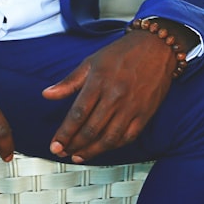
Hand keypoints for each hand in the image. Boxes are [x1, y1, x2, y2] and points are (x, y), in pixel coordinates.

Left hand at [42, 23, 189, 162]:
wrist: (156, 47)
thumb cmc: (122, 53)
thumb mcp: (91, 62)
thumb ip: (69, 82)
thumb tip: (47, 94)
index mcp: (99, 82)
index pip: (78, 114)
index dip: (64, 133)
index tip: (55, 145)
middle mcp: (115, 96)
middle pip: (91, 129)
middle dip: (74, 145)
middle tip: (62, 153)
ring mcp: (131, 106)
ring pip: (109, 138)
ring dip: (91, 151)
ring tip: (78, 155)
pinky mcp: (145, 113)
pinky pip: (128, 137)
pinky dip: (113, 146)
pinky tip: (102, 149)